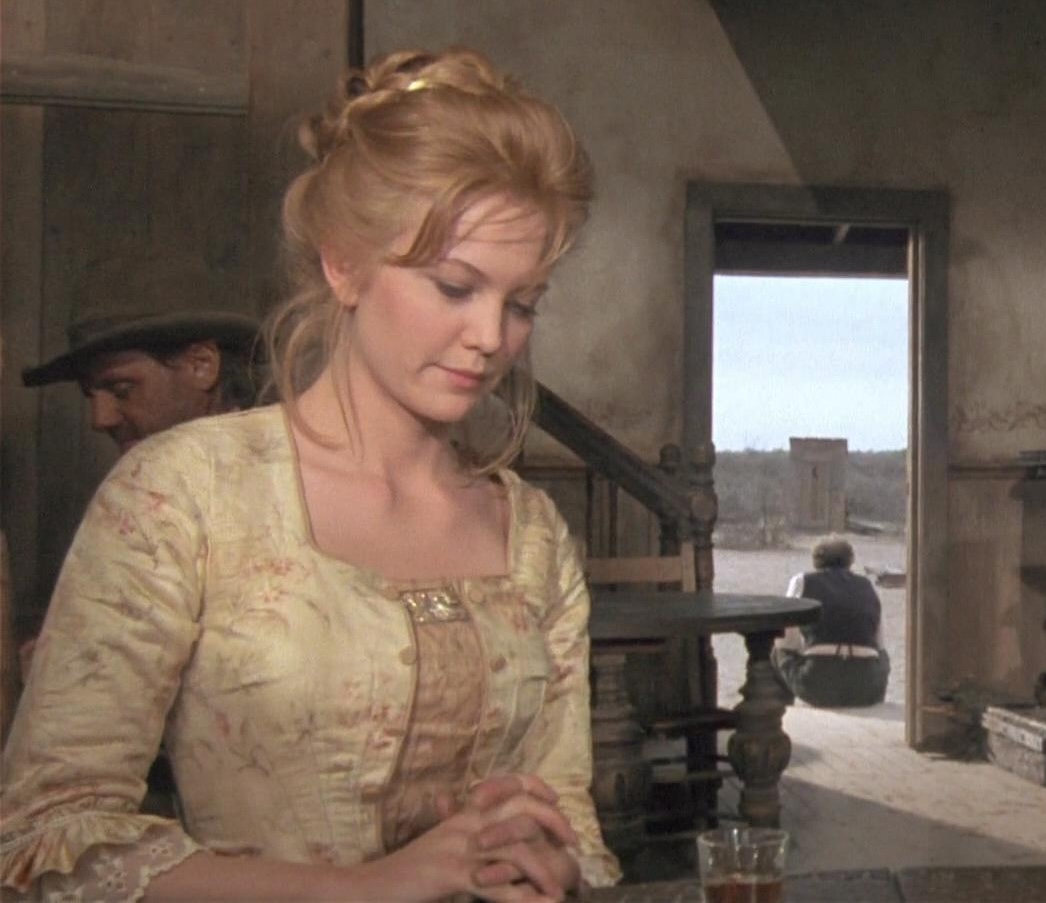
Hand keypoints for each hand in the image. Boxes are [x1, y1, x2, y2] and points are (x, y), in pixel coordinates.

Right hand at [378, 774, 579, 900]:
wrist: (368, 888)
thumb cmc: (405, 874)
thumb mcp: (440, 849)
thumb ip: (465, 841)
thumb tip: (492, 851)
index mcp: (463, 815)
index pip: (507, 786)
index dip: (536, 788)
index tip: (557, 801)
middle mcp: (465, 824)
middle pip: (519, 810)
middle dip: (552, 824)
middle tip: (573, 844)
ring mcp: (458, 848)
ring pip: (514, 851)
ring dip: (542, 872)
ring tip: (559, 892)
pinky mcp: (451, 875)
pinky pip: (495, 887)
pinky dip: (521, 900)